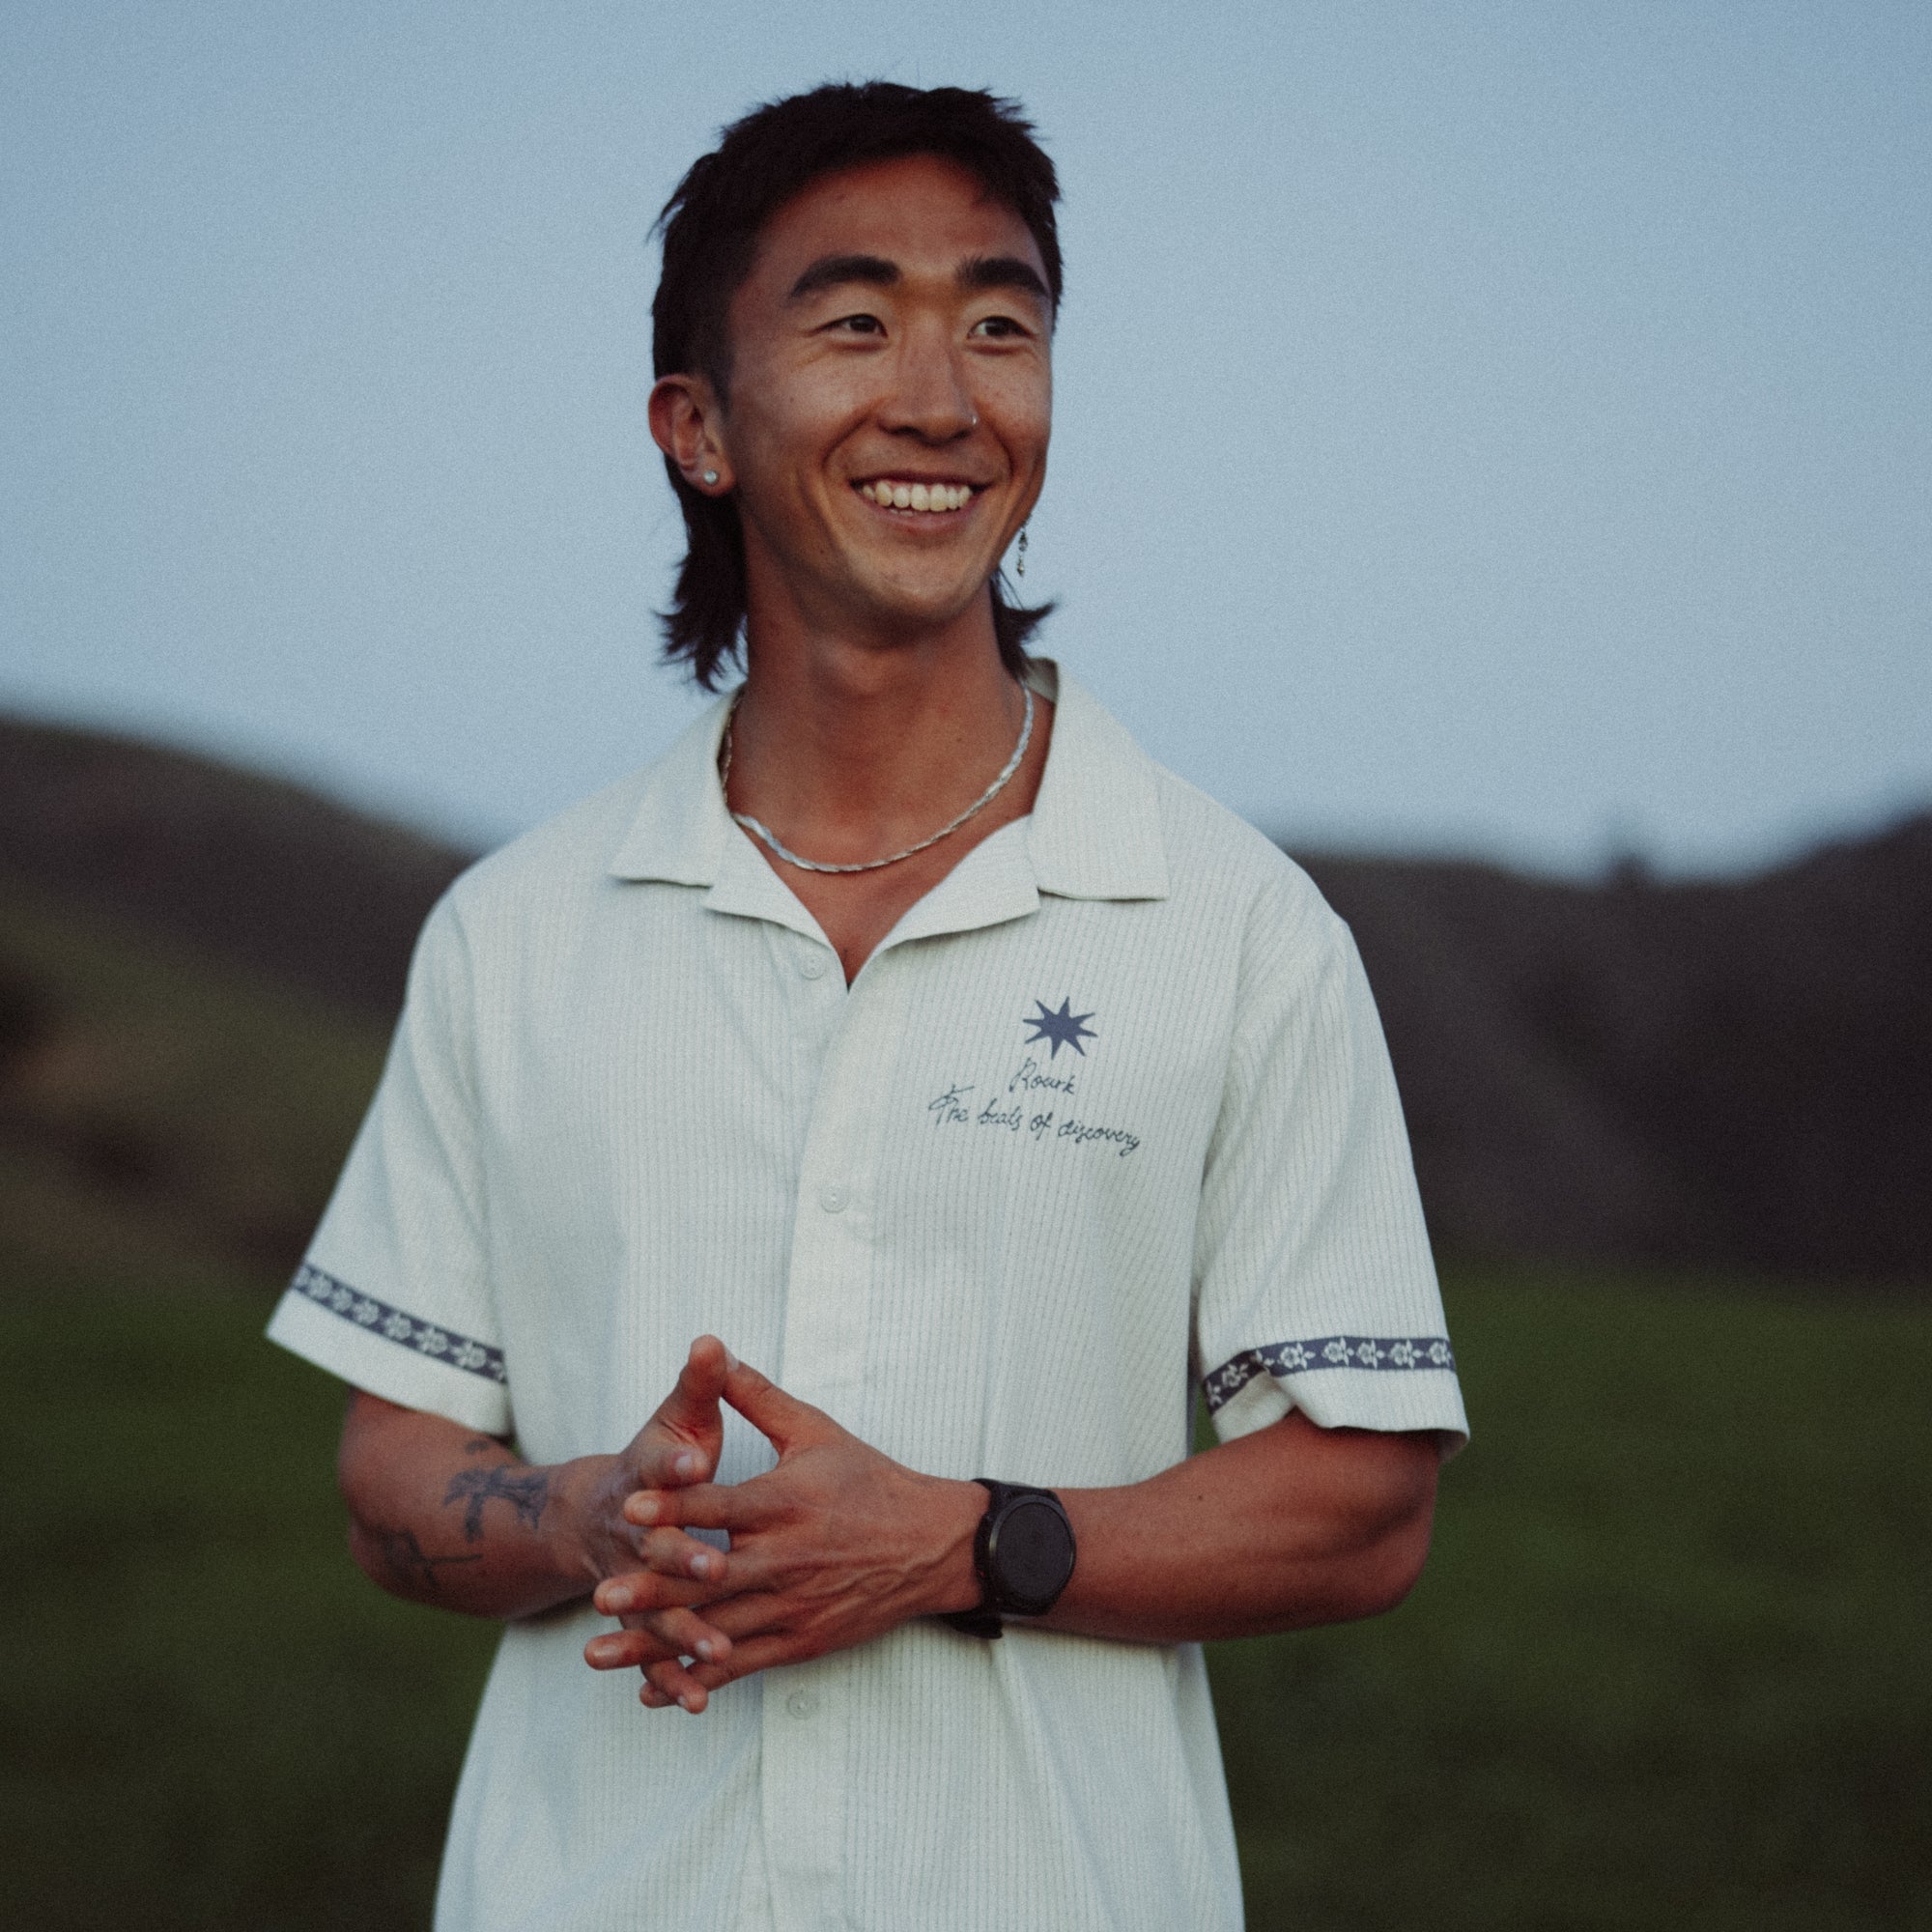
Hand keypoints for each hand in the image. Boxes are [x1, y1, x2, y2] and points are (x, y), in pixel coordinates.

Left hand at [583, 1358, 982, 1712]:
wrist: (933, 1546)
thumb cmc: (871, 1482)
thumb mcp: (816, 1431)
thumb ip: (759, 1397)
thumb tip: (716, 1353)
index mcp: (787, 1503)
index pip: (722, 1506)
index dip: (676, 1505)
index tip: (630, 1507)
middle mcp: (787, 1558)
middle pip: (710, 1578)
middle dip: (652, 1588)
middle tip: (602, 1592)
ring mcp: (793, 1606)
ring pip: (715, 1630)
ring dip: (655, 1642)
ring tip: (599, 1651)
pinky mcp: (800, 1641)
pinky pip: (740, 1666)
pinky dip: (694, 1679)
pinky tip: (652, 1691)